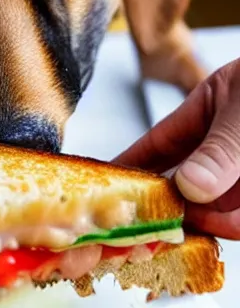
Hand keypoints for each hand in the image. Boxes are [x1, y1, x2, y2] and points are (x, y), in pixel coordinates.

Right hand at [116, 58, 239, 238]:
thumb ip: (222, 149)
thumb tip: (189, 188)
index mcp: (209, 110)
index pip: (159, 141)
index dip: (131, 162)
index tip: (110, 182)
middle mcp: (225, 145)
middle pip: (185, 180)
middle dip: (169, 201)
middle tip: (154, 222)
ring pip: (217, 203)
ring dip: (209, 219)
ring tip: (200, 225)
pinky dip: (236, 222)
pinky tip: (230, 223)